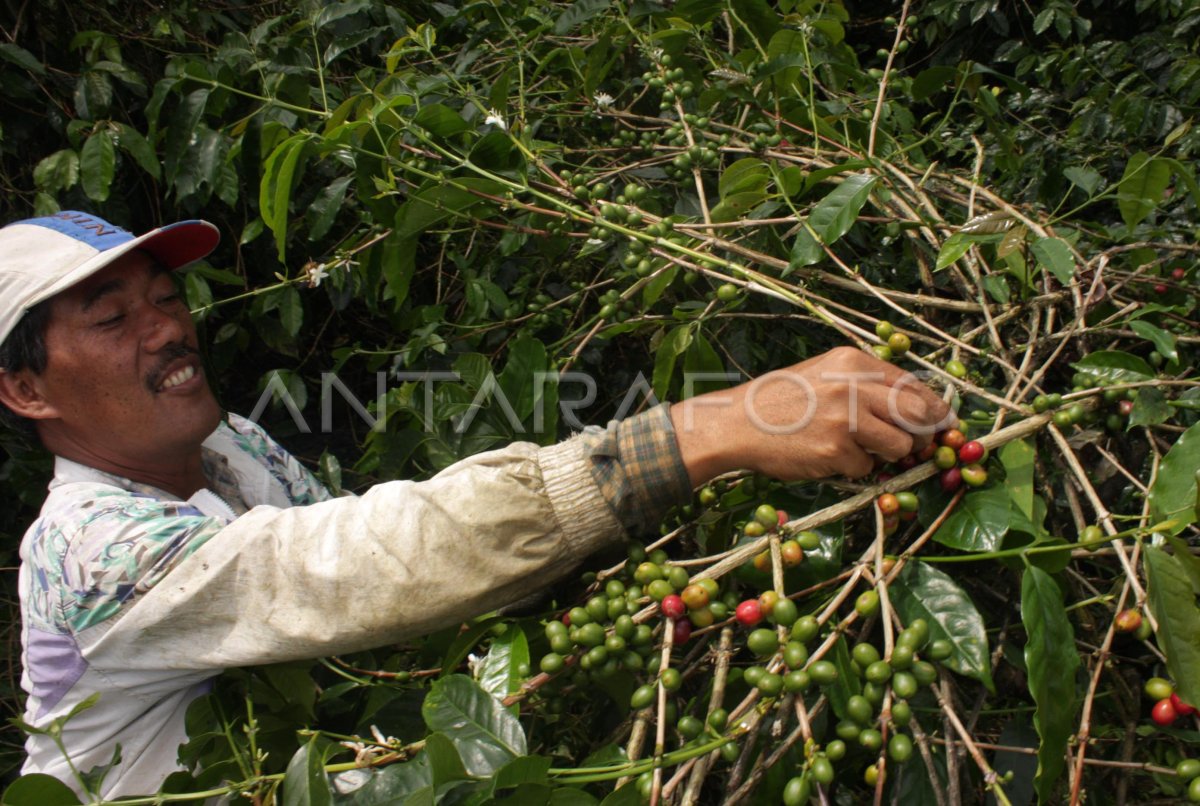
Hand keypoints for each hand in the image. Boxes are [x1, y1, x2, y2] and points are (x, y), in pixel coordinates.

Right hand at [669, 347, 955, 485]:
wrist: (737, 423)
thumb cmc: (781, 400)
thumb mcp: (823, 374)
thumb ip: (865, 383)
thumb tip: (914, 406)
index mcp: (853, 361)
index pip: (912, 385)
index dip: (932, 408)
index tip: (941, 422)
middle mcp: (853, 385)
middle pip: (917, 414)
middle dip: (923, 434)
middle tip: (917, 446)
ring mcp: (846, 419)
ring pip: (900, 446)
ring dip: (887, 455)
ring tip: (858, 450)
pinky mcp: (836, 451)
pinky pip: (867, 468)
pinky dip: (854, 469)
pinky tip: (828, 457)